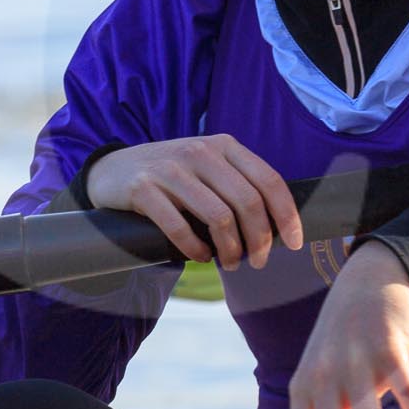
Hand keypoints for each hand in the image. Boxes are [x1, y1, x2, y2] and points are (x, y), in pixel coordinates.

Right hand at [85, 135, 303, 270]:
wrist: (113, 171)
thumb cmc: (172, 177)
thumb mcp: (208, 168)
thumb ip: (238, 184)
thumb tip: (278, 225)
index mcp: (224, 145)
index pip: (269, 180)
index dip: (287, 215)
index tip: (295, 242)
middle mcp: (200, 151)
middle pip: (247, 202)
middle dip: (260, 239)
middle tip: (258, 261)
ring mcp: (170, 168)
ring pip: (218, 216)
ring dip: (230, 249)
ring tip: (230, 262)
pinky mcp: (143, 188)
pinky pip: (178, 227)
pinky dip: (195, 249)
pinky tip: (199, 256)